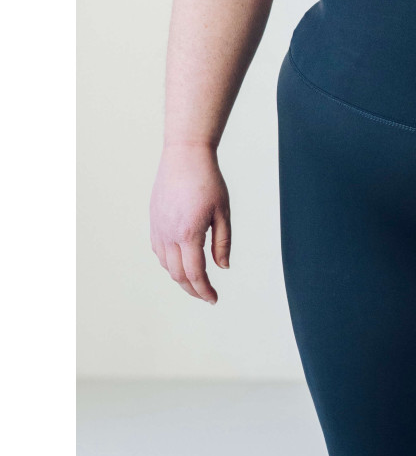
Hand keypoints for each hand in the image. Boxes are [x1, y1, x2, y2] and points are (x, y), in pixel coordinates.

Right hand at [149, 143, 231, 303]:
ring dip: (180, 277)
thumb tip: (222, 267)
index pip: (195, 273)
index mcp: (188, 234)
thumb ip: (222, 242)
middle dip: (193, 289)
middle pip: (178, 275)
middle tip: (206, 295)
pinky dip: (169, 263)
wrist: (185, 155)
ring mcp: (158, 229)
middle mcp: (169, 235)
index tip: (214, 299)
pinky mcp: (154, 222)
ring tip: (196, 281)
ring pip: (166, 265)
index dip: (204, 290)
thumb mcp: (222, 211)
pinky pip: (159, 252)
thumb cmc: (208, 181)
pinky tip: (181, 261)